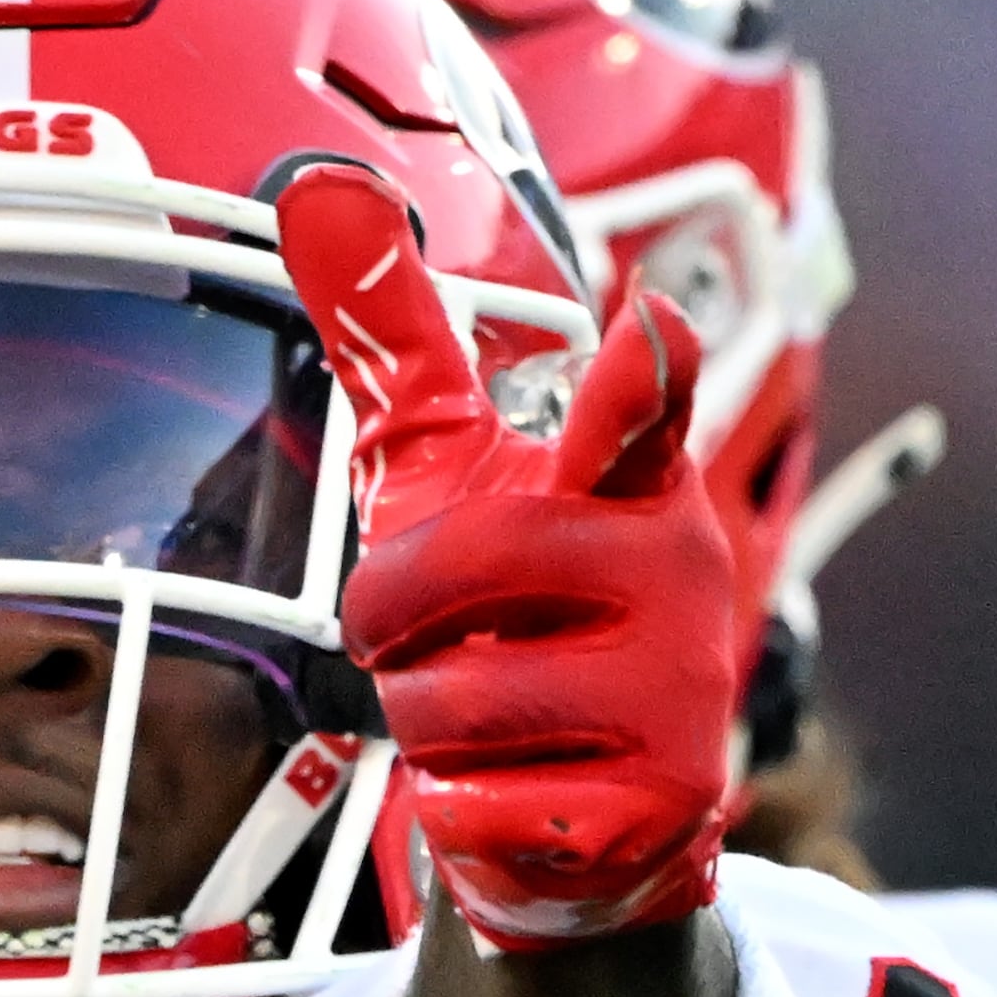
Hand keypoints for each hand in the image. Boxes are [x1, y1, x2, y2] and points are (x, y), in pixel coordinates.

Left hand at [279, 161, 740, 949]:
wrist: (581, 810)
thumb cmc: (507, 609)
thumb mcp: (449, 475)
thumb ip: (395, 342)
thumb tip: (315, 185)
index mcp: (628, 483)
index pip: (635, 418)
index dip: (638, 380)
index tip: (647, 331)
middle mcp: (676, 574)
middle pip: (456, 570)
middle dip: (394, 612)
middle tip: (424, 634)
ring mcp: (680, 695)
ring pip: (451, 699)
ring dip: (422, 717)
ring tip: (479, 716)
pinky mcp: (657, 807)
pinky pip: (475, 802)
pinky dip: (457, 806)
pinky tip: (512, 793)